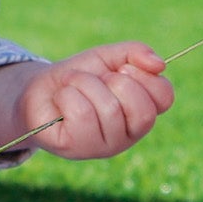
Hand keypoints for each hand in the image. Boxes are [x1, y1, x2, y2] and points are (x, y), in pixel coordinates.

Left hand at [0, 44, 173, 162]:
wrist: (37, 90)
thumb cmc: (78, 77)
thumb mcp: (108, 57)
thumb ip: (135, 53)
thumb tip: (159, 63)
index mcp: (140, 113)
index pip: (165, 97)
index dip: (144, 75)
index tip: (122, 67)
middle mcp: (127, 135)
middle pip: (142, 110)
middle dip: (115, 82)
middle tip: (96, 79)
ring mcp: (103, 146)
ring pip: (109, 109)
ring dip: (85, 83)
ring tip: (72, 85)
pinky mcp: (76, 148)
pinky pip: (82, 113)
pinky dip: (68, 94)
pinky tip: (61, 99)